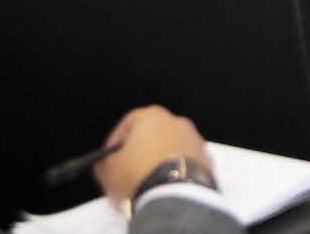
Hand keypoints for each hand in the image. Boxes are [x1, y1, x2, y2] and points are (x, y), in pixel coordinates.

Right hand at [95, 106, 211, 202]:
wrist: (175, 193)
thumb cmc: (138, 174)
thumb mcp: (107, 170)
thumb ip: (103, 161)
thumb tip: (105, 162)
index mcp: (151, 116)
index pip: (128, 123)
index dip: (116, 141)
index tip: (110, 156)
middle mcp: (176, 121)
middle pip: (152, 134)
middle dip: (140, 150)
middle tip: (129, 170)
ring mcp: (194, 139)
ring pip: (171, 147)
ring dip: (159, 160)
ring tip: (148, 180)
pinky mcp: (206, 157)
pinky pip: (185, 161)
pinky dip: (176, 170)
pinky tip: (166, 184)